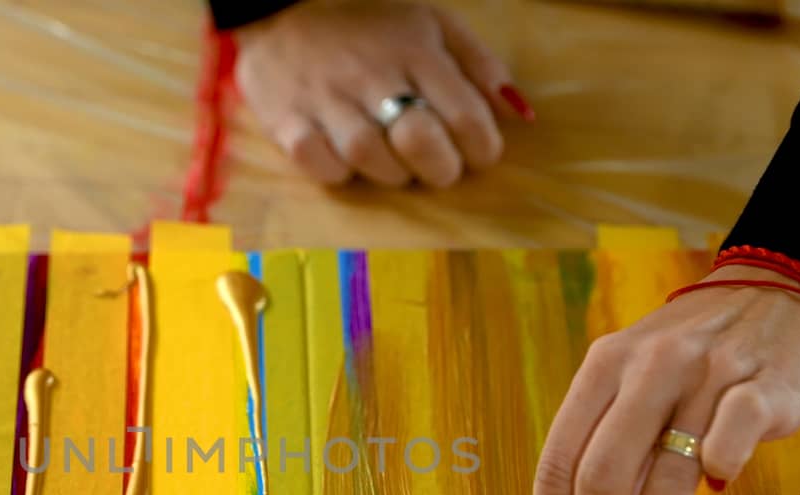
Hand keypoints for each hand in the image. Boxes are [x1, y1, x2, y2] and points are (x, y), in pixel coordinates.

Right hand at [232, 1, 531, 187]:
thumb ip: (478, 66)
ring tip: (391, 161)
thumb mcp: (431, 26)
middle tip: (438, 168)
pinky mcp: (287, 121)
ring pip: (369, 157)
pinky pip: (320, 164)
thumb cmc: (367, 25)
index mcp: (415, 50)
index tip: (476, 154)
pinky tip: (345, 160)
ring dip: (390, 173)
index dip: (482, 148)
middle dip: (441, 169)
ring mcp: (326, 99)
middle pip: (420, 140)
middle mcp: (372, 74)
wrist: (280, 11)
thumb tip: (519, 112)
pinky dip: (337, 173)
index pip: (466, 115)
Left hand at [528, 268, 799, 494]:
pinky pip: (731, 443)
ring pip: (665, 473)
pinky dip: (719, 476)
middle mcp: (647, 367)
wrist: (784, 293)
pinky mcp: (763, 386)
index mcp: (603, 367)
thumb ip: (612, 446)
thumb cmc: (697, 355)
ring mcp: (706, 374)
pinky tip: (717, 492)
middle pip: (601, 473)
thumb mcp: (638, 381)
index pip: (558, 462)